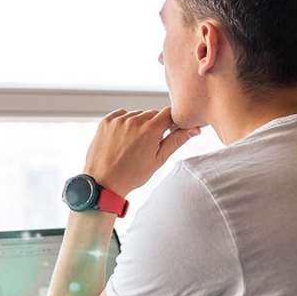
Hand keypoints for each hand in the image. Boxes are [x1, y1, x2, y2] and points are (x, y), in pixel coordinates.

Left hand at [84, 107, 199, 193]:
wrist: (104, 182)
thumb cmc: (132, 174)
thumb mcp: (159, 160)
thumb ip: (176, 141)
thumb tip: (192, 129)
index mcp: (150, 129)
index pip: (169, 113)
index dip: (172, 121)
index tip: (171, 130)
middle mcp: (134, 121)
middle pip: (152, 113)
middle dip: (155, 125)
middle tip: (150, 143)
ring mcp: (118, 120)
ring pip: (137, 114)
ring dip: (139, 124)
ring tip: (134, 144)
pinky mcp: (106, 122)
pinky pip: (121, 115)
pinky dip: (125, 122)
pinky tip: (123, 138)